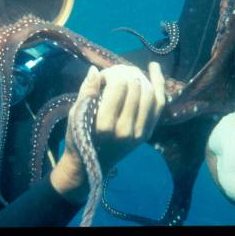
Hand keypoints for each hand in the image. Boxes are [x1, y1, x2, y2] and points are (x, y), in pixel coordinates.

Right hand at [50, 62, 165, 203]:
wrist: (90, 167)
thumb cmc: (77, 139)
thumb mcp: (75, 116)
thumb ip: (86, 92)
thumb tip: (95, 70)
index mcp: (105, 125)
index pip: (119, 85)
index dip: (111, 73)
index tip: (102, 76)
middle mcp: (126, 129)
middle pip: (136, 86)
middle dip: (125, 72)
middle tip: (114, 72)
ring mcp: (140, 133)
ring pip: (150, 93)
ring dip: (140, 76)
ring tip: (129, 71)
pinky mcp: (148, 133)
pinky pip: (158, 104)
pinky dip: (158, 84)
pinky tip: (153, 68)